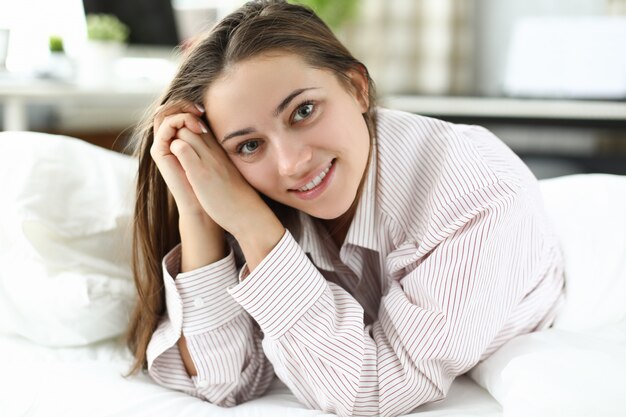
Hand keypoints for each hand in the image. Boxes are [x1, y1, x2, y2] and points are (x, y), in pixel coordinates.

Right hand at [150, 101, 206, 215]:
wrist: (203, 205)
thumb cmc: (212, 183)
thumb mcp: (214, 154)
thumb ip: (210, 136)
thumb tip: (215, 117)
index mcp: (181, 139)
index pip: (178, 111)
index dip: (190, 105)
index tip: (206, 109)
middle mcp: (169, 140)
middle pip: (169, 110)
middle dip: (184, 104)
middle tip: (201, 109)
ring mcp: (163, 146)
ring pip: (164, 115)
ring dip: (181, 111)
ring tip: (198, 118)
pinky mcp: (160, 153)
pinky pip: (164, 128)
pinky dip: (176, 121)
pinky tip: (194, 127)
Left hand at [167, 118, 272, 237]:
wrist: (247, 214)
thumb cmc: (237, 197)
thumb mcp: (228, 172)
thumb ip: (218, 161)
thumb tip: (207, 161)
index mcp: (221, 150)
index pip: (199, 125)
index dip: (187, 130)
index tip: (183, 144)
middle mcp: (214, 150)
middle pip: (190, 124)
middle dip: (177, 131)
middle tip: (174, 150)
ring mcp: (207, 160)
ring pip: (184, 132)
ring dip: (174, 139)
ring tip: (174, 158)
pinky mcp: (200, 172)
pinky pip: (181, 148)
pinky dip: (174, 149)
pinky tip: (173, 163)